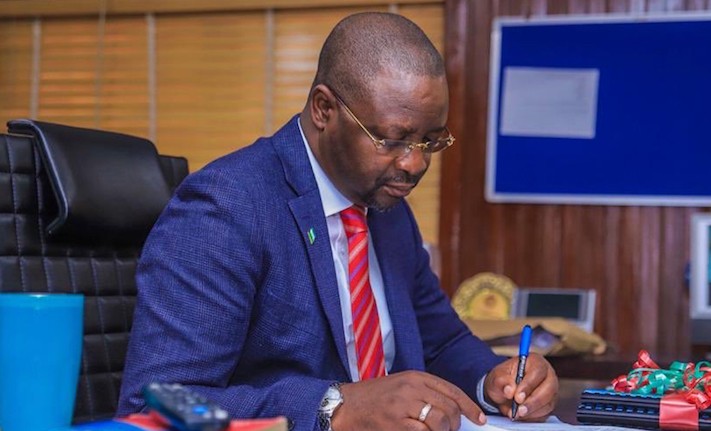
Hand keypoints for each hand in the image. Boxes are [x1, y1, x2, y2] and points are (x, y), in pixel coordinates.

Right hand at [331, 370, 485, 430]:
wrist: (345, 405)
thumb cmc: (373, 397)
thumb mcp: (402, 386)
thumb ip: (425, 393)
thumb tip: (452, 410)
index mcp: (415, 377)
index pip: (452, 391)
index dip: (469, 407)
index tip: (478, 419)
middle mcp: (411, 389)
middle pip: (449, 408)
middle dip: (455, 424)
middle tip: (450, 430)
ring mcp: (404, 406)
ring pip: (440, 422)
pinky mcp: (396, 424)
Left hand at [483, 353, 557, 420]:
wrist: (502, 391)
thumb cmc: (502, 379)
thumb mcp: (496, 377)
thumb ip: (501, 382)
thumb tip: (509, 390)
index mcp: (535, 361)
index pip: (537, 372)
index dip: (528, 385)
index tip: (517, 397)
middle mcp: (547, 375)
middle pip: (548, 388)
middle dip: (533, 401)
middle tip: (519, 410)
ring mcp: (550, 390)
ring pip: (548, 402)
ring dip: (532, 411)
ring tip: (517, 414)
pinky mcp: (549, 404)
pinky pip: (546, 412)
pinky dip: (533, 416)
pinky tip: (522, 416)